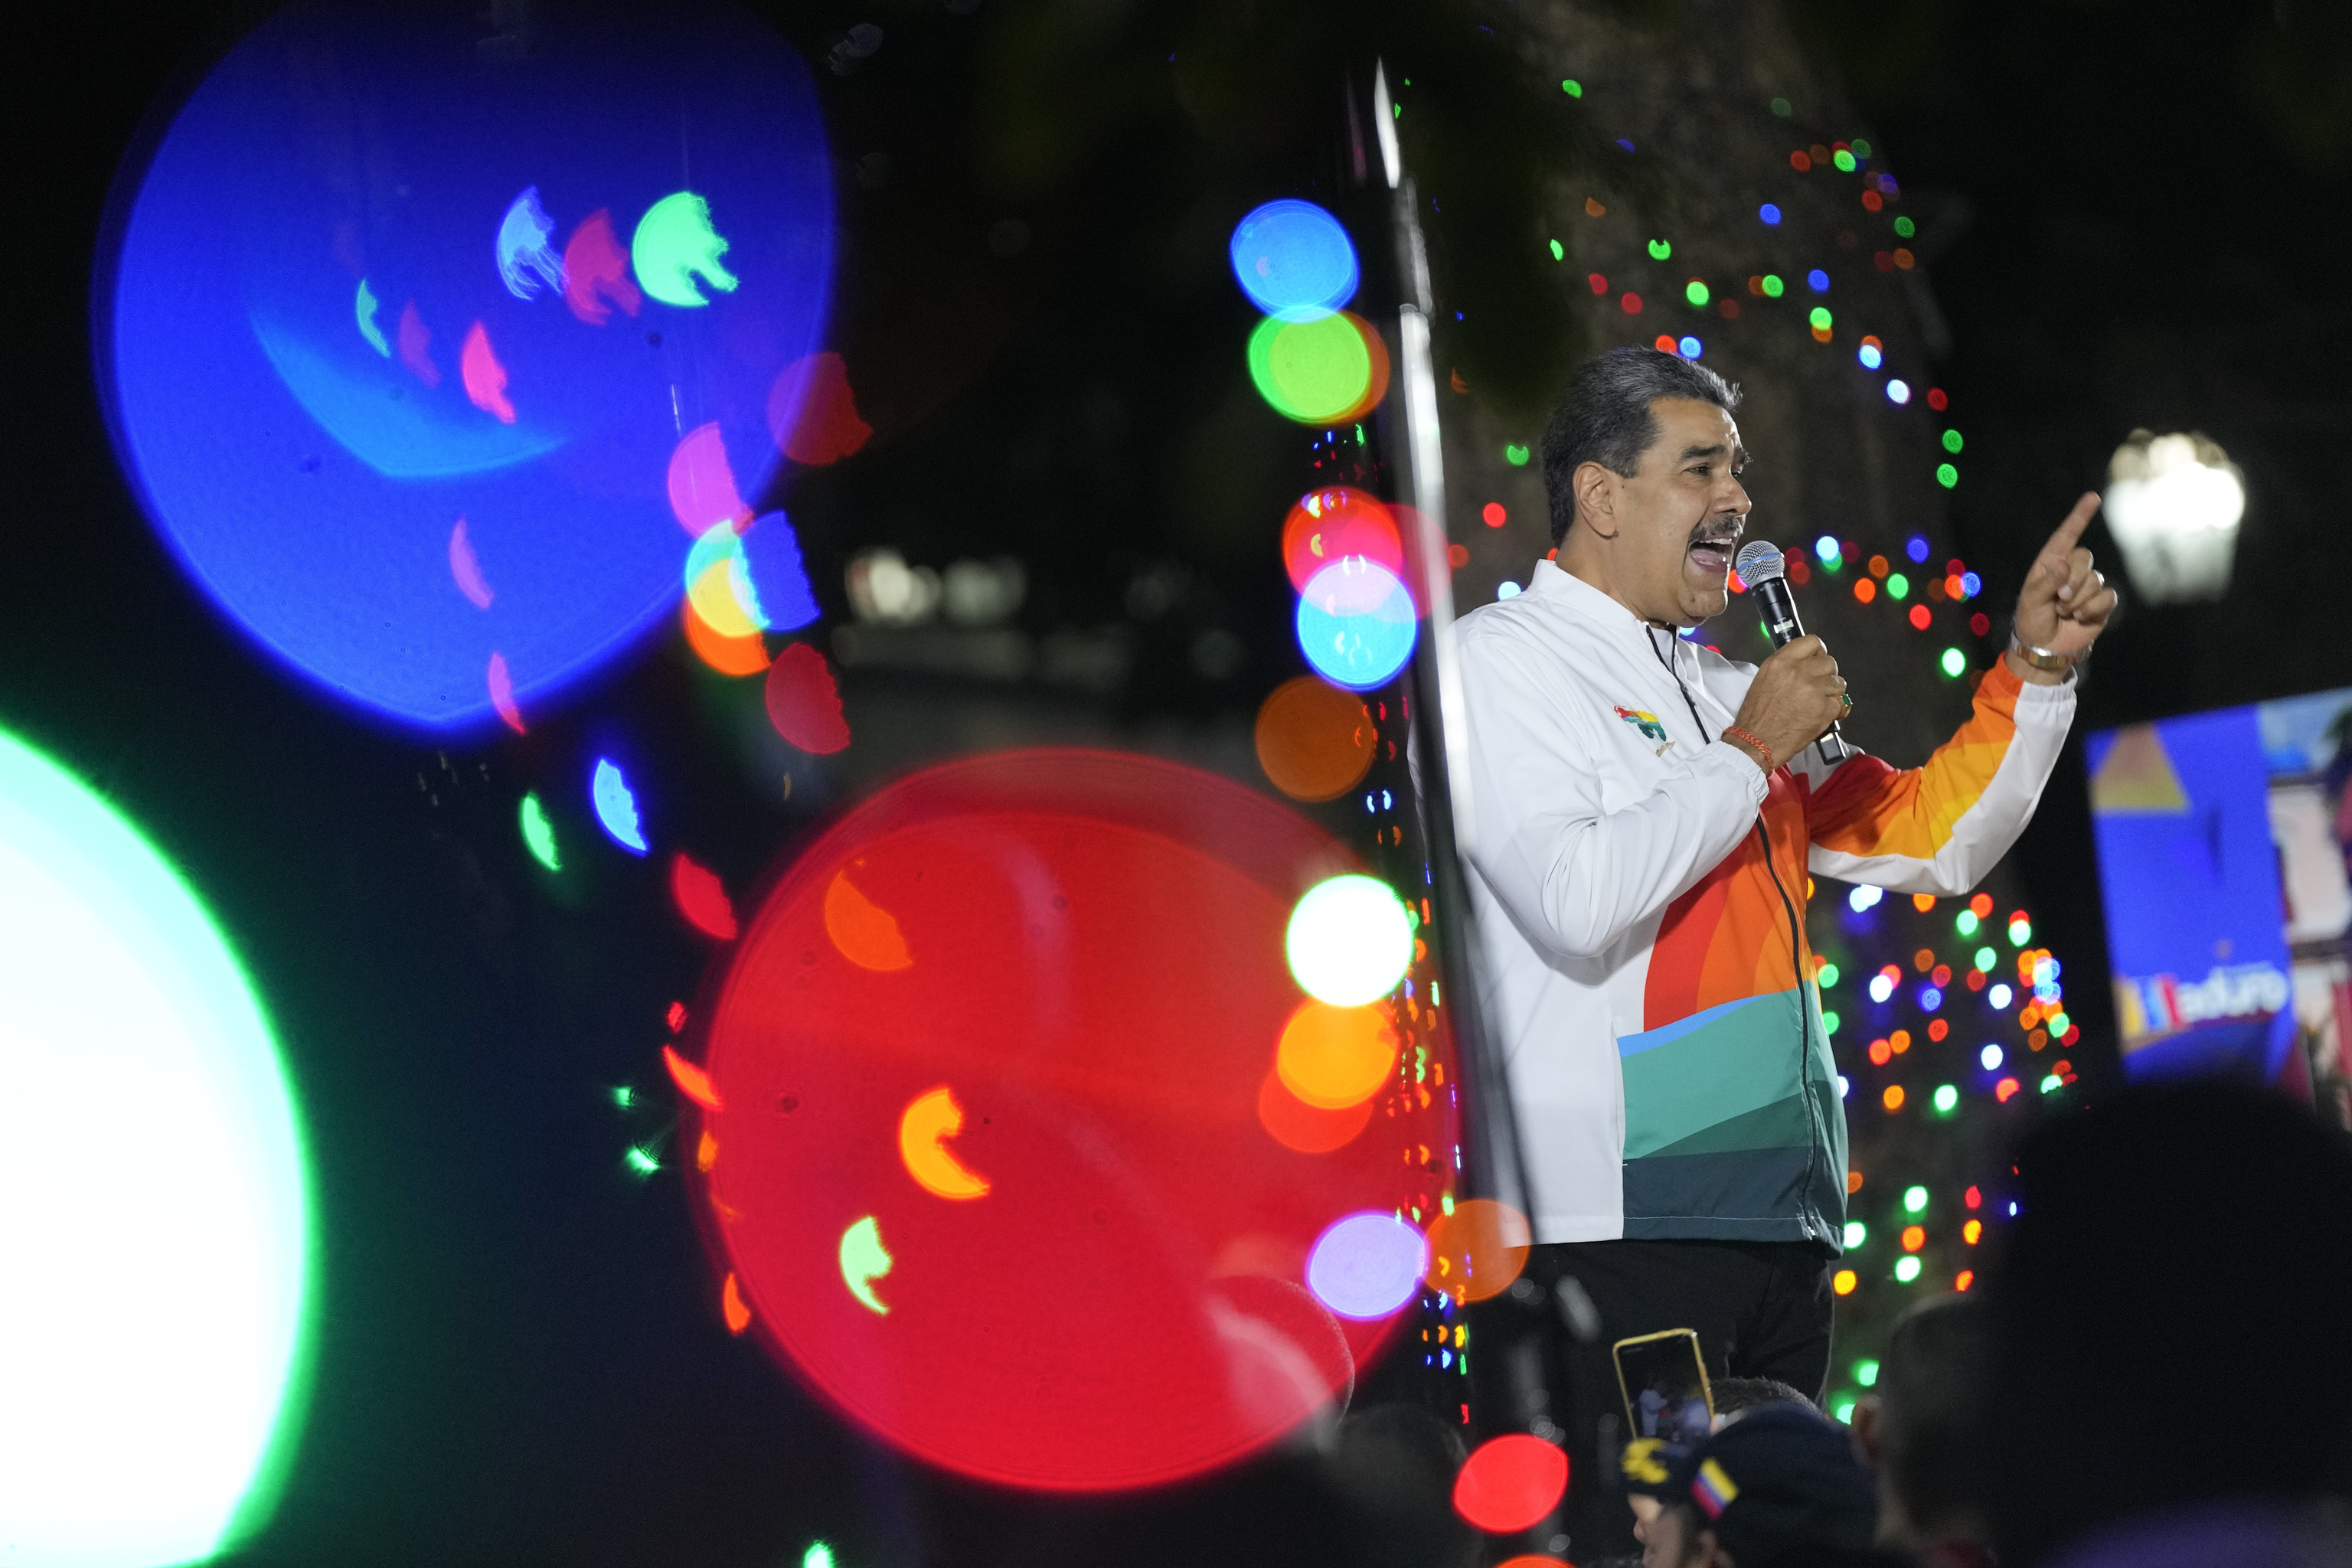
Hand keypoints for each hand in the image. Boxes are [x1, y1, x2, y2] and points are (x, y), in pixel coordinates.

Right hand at [1730, 635, 1847, 768]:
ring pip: (1839, 683)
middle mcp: (1797, 672)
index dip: (1818, 652)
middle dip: (1827, 675)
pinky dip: (1835, 711)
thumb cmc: (1757, 716)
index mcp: (1780, 662)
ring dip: (1833, 693)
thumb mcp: (1764, 680)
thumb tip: (1806, 663)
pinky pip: (1841, 703)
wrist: (1756, 743)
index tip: (1817, 660)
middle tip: (1819, 686)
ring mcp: (1813, 690)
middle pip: (1829, 662)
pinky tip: (1823, 715)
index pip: (1812, 642)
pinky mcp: (1823, 709)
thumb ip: (1786, 667)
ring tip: (1819, 703)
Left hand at [2010, 492, 2118, 679]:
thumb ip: (2046, 582)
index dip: (2080, 517)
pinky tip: (2080, 617)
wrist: (2045, 649)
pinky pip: (2106, 596)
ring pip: (2095, 579)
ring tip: (2065, 612)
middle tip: (2057, 601)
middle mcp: (2071, 570)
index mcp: (2050, 564)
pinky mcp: (2101, 602)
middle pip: (2084, 557)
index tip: (2093, 498)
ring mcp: (2088, 585)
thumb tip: (2063, 565)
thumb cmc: (2032, 621)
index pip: (2066, 536)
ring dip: (2077, 599)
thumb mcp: (2031, 601)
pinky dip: (2091, 609)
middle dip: (2071, 581)